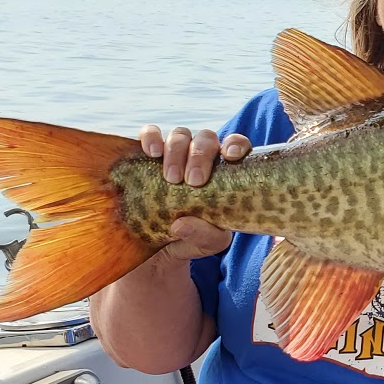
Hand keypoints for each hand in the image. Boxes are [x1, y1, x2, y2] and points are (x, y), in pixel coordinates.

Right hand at [139, 124, 250, 260]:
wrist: (158, 250)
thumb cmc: (194, 239)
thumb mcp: (207, 244)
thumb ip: (205, 236)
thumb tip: (181, 224)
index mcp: (224, 170)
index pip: (236, 145)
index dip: (236, 144)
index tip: (231, 156)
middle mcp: (201, 156)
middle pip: (206, 138)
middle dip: (200, 156)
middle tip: (194, 181)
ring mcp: (174, 153)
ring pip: (180, 134)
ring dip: (177, 150)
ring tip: (172, 178)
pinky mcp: (147, 155)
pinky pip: (149, 133)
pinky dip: (151, 137)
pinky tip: (152, 152)